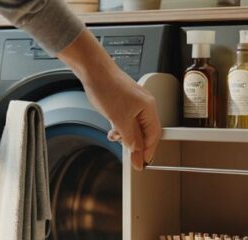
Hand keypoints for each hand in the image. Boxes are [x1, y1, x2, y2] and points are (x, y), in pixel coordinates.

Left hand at [58, 30, 160, 169]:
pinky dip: (121, 127)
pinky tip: (113, 130)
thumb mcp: (119, 120)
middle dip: (136, 145)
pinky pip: (127, 118)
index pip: (154, 135)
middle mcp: (145, 104)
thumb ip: (130, 138)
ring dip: (126, 136)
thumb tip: (136, 151)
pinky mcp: (125, 100)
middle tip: (131, 159)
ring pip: (135, 126)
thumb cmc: (107, 87)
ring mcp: (135, 102)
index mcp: (148, 108)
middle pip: (145, 131)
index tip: (143, 163)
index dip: (148, 151)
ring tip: (115, 138)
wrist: (93, 69)